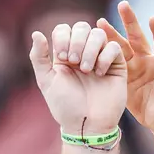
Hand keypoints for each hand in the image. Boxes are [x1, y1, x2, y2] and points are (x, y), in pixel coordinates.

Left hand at [29, 19, 126, 137]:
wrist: (87, 125)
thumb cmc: (66, 107)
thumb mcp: (46, 81)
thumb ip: (39, 57)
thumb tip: (36, 33)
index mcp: (65, 54)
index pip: (64, 29)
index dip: (63, 38)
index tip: (62, 58)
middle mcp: (83, 53)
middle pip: (82, 27)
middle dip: (77, 42)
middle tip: (73, 62)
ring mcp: (101, 57)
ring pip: (99, 34)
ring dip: (90, 49)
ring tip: (86, 69)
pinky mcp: (116, 65)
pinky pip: (114, 47)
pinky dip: (105, 57)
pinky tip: (99, 74)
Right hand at [98, 1, 153, 147]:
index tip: (153, 19)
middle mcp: (148, 61)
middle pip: (138, 38)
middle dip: (130, 22)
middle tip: (123, 5)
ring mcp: (134, 67)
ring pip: (122, 46)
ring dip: (111, 34)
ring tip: (99, 22)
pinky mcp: (122, 75)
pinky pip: (111, 60)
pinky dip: (103, 51)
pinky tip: (92, 42)